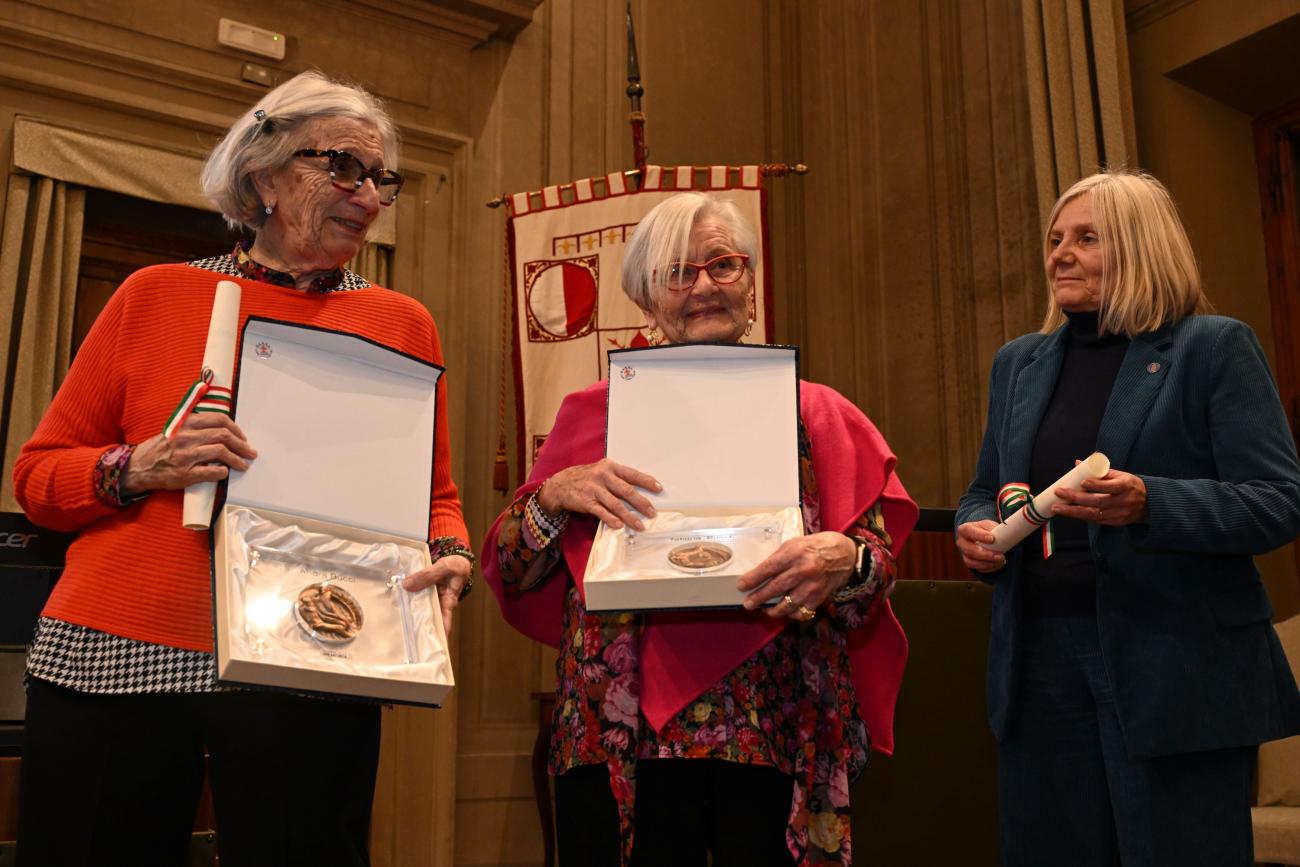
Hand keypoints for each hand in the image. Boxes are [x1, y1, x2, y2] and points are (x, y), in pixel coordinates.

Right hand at [123, 413, 256, 493]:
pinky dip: (223, 472)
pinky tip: (226, 473)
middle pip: (224, 435)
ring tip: (244, 464)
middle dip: (242, 444)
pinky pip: (211, 472)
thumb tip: (225, 428)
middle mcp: (186, 437)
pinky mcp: (184, 474)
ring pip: (221, 452)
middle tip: (250, 452)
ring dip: (237, 459)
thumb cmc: (161, 448)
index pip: (219, 420)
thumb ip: (196, 425)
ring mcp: (185, 456)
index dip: (236, 429)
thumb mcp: (176, 429)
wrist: (138, 467)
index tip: (243, 437)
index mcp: (185, 423)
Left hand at [402, 554, 472, 634]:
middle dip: (419, 630)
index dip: (438, 635)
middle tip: (406, 642)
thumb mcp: (444, 567)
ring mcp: (432, 599)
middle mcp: (440, 604)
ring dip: (410, 615)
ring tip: (396, 627)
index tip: (430, 647)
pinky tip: (396, 604)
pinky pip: (416, 599)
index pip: (443, 622)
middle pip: (429, 620)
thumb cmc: (457, 565)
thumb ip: (427, 575)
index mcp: (448, 601)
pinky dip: (408, 600)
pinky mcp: (425, 593)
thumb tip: (407, 585)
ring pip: (420, 610)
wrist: (458, 558)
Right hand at [536, 459, 661, 529]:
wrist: (561, 484)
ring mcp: (594, 489)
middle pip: (626, 491)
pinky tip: (619, 525)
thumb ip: (618, 479)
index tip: (658, 488)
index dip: (646, 481)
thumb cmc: (587, 478)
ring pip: (615, 504)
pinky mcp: (586, 501)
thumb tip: (640, 491)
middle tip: (652, 512)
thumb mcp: (602, 471)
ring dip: (629, 516)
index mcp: (610, 467)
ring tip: (639, 525)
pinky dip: (611, 519)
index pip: (632, 474)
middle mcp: (603, 476)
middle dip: (641, 503)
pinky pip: (601, 512)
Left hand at [735, 532, 856, 619]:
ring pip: (787, 604)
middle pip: (775, 588)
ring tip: (765, 610)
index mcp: (794, 553)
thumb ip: (779, 558)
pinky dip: (792, 614)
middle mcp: (803, 570)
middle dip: (758, 598)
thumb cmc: (816, 546)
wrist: (845, 554)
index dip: (752, 579)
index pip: (768, 568)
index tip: (741, 586)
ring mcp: (812, 586)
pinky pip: (802, 612)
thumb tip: (760, 573)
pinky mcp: (820, 597)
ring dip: (773, 610)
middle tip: (748, 604)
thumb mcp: (795, 543)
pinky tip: (787, 611)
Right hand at [956, 520, 1004, 571]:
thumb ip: (994, 529)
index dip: (979, 536)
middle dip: (985, 555)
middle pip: (969, 550)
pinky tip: (998, 564)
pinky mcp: (970, 563)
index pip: (968, 531)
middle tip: (999, 556)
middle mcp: (962, 542)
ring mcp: (964, 554)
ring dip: (988, 563)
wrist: (984, 538)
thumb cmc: (986, 530)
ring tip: (1001, 561)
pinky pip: (978, 568)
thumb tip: (1003, 535)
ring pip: (972, 562)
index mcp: (965, 529)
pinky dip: (989, 568)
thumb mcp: (989, 525)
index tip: (992, 539)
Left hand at [1052, 470, 1147, 525]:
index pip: (1110, 486)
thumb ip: (1099, 471)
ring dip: (1072, 511)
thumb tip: (1078, 463)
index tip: (1083, 482)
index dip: (1096, 485)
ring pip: (1093, 514)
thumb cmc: (1130, 486)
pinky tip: (1068, 513)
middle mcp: (1122, 501)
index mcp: (1125, 486)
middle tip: (1059, 492)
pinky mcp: (1114, 522)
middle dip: (1076, 498)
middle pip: (1097, 501)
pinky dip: (1080, 516)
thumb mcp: (1120, 475)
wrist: (1148, 505)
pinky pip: (1094, 520)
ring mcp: (1118, 514)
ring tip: (1056, 508)